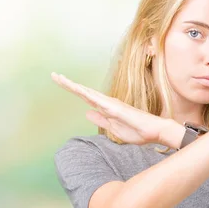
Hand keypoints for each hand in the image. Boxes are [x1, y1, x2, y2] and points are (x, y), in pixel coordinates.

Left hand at [51, 72, 181, 145]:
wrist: (155, 132)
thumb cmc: (138, 131)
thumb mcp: (114, 129)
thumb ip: (101, 120)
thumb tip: (87, 112)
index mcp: (107, 109)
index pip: (87, 99)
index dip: (74, 90)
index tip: (61, 83)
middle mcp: (108, 103)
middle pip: (84, 92)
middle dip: (69, 84)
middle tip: (53, 75)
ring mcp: (112, 104)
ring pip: (89, 93)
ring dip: (74, 86)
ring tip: (59, 78)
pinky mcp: (116, 108)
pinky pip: (98, 100)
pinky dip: (87, 94)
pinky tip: (77, 89)